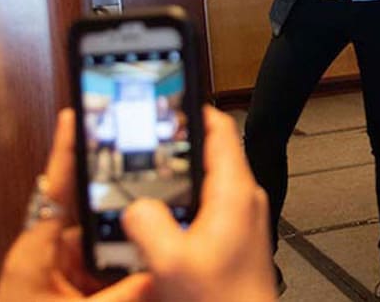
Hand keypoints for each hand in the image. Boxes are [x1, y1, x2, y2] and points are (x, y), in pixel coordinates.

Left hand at [0, 109, 152, 301]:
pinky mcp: (72, 291)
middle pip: (93, 217)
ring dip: (131, 249)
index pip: (57, 189)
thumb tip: (161, 275)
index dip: (68, 151)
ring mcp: (60, 275)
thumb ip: (122, 296)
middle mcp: (47, 256)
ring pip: (105, 248)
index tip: (76, 116)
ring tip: (159, 240)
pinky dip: (128, 272)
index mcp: (35, 251)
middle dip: (125, 210)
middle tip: (156, 195)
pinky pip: (107, 273)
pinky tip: (151, 270)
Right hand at [123, 107, 275, 301]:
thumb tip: (135, 206)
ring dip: (182, 174)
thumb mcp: (172, 262)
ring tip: (151, 173)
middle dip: (181, 142)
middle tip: (152, 136)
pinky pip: (208, 203)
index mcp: (234, 192)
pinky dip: (186, 200)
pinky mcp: (235, 235)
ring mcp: (241, 217)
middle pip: (213, 150)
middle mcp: (244, 199)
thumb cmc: (223, 300)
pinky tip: (163, 216)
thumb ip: (148, 224)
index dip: (195, 109)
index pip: (221, 128)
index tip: (172, 99)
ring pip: (209, 178)